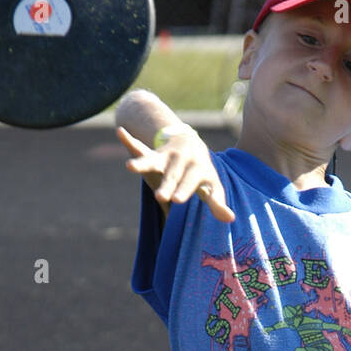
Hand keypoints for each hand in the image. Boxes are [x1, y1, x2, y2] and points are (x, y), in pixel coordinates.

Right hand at [116, 125, 234, 221]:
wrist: (193, 143)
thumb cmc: (202, 173)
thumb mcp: (212, 186)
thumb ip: (218, 202)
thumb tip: (231, 219)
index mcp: (199, 169)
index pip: (191, 182)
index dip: (185, 190)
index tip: (177, 200)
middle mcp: (183, 160)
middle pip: (173, 175)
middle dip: (167, 185)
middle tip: (160, 197)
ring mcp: (167, 156)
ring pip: (154, 160)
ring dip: (143, 164)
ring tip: (129, 167)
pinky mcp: (155, 154)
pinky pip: (140, 148)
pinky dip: (130, 141)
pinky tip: (120, 131)